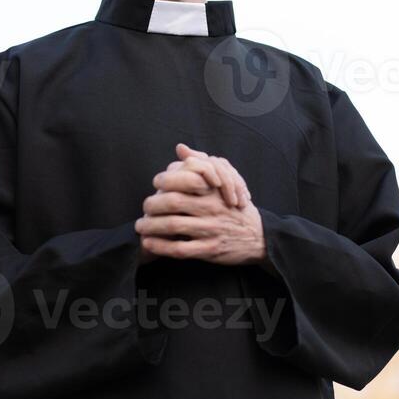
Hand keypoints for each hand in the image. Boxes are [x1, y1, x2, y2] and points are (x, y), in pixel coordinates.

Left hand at [134, 148, 265, 265]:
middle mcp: (211, 208)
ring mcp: (210, 230)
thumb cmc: (234, 207)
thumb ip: (202, 164)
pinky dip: (161, 246)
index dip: (163, 182)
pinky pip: (180, 249)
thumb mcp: (225, 182)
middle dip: (152, 205)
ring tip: (140, 226)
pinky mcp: (210, 250)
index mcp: (213, 190)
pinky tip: (149, 244)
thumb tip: (180, 148)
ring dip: (150, 226)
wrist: (259, 237)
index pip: (182, 181)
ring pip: (173, 226)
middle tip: (143, 208)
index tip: (155, 184)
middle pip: (172, 202)